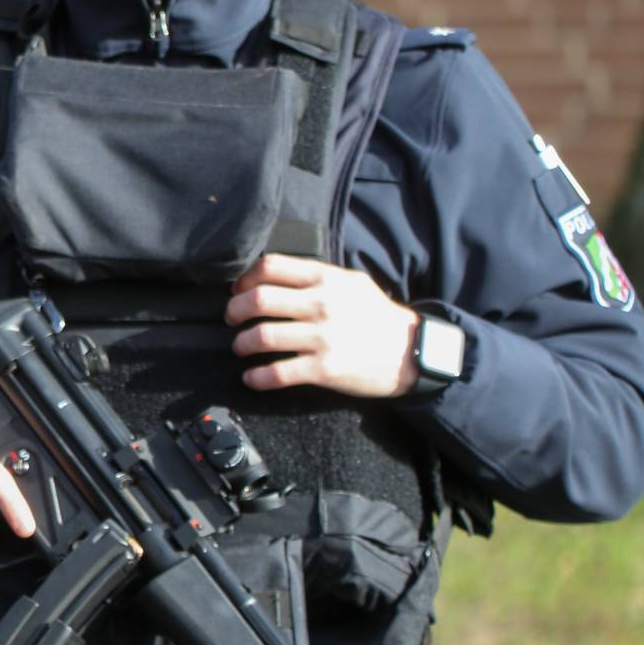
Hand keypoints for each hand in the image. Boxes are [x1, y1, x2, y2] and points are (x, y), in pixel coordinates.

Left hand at [226, 254, 420, 396]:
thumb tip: (273, 276)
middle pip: (258, 300)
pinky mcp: (325, 368)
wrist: (412, 352)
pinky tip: (251, 378)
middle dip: (234, 311)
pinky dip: (256, 377)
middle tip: (231, 320)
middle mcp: (321, 304)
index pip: (271, 266)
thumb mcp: (351, 283)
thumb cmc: (376, 316)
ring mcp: (322, 337)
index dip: (245, 278)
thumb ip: (316, 276)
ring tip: (241, 347)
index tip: (238, 290)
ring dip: (241, 344)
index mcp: (326, 278)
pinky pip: (277, 373)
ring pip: (261, 336)